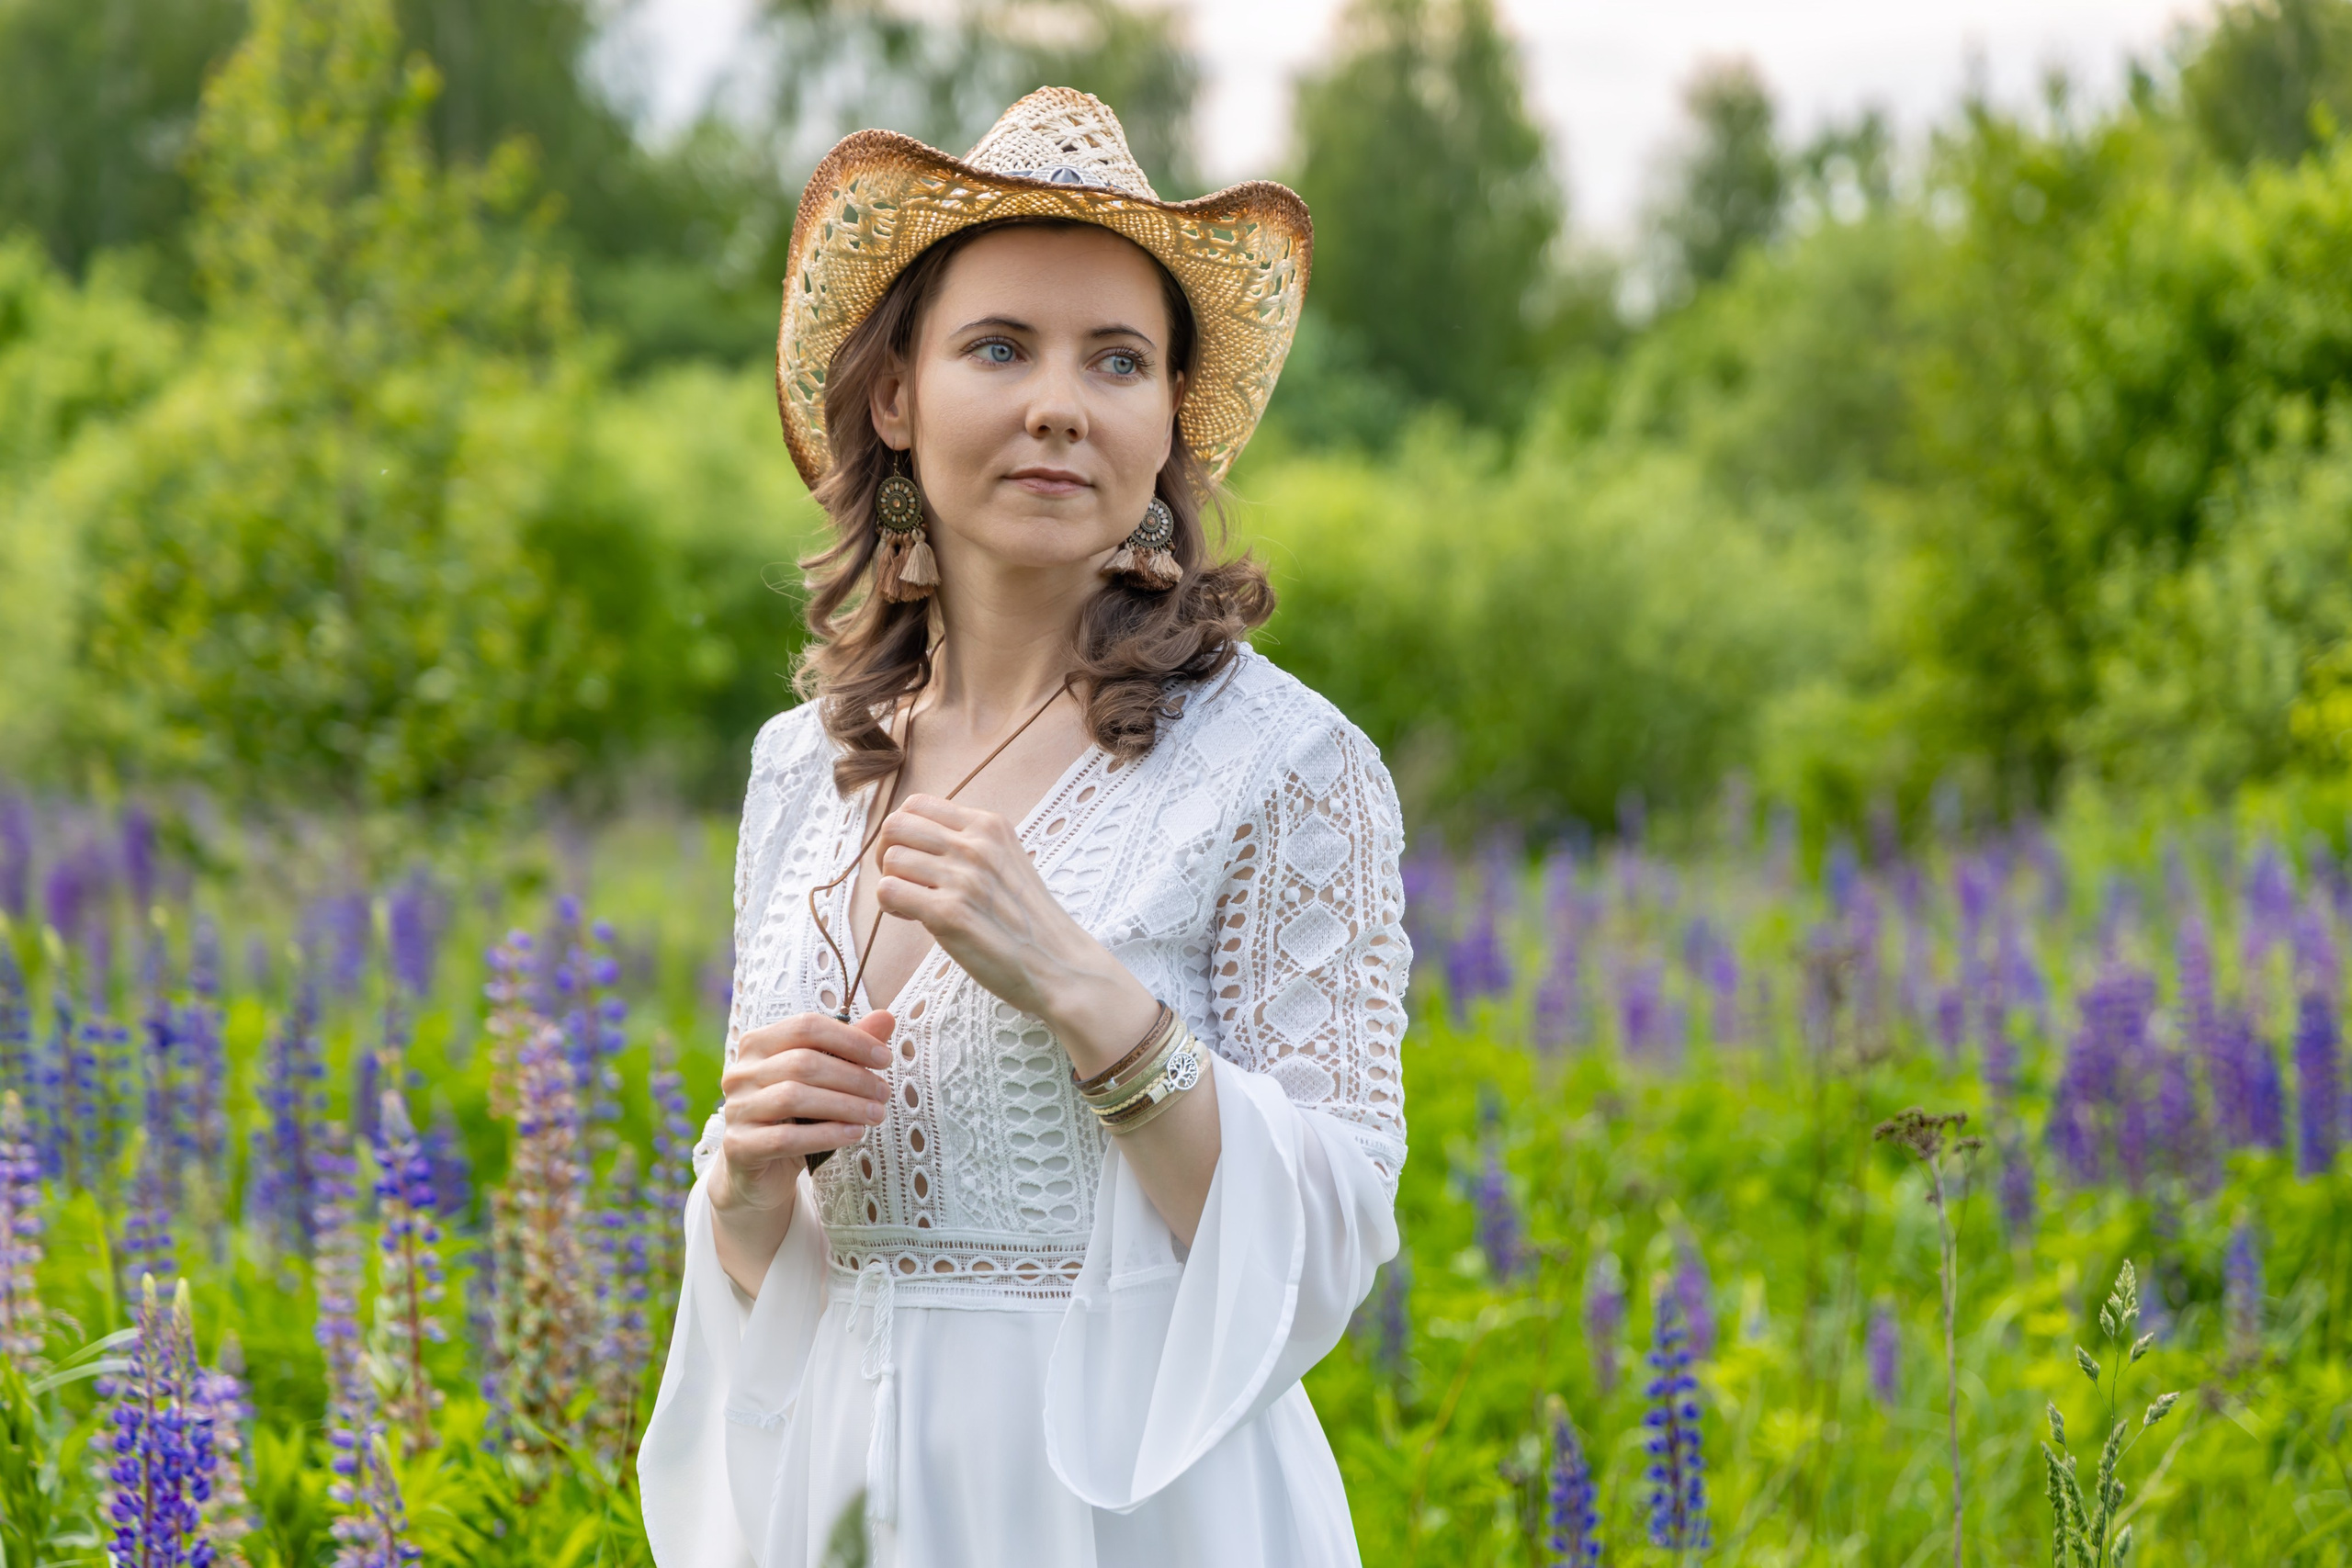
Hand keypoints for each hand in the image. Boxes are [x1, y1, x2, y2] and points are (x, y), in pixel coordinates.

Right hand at [713, 1009, 893, 1216]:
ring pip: (793, 1098)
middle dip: (852, 1076)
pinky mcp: (738, 1146)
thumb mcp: (823, 1082)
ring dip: (844, 1105)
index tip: (885, 1058)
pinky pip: (785, 1138)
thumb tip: (886, 1017)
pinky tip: (854, 1134)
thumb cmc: (796, 1119)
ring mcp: (736, 1109)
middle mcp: (740, 1073)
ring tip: (876, 1114)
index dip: (850, 1039)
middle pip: (802, 1062)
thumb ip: (848, 1049)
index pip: (806, 1027)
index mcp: (757, 1044)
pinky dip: (826, 1135)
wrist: (761, 1173)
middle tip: (884, 1093)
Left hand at [872, 796, 1154, 1076]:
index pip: (917, 804)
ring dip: (892, 883)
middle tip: (903, 880)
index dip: (904, 831)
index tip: (914, 857)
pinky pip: (889, 891)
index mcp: (989, 826)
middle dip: (887, 854)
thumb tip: (919, 841)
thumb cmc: (1030, 921)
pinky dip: (892, 907)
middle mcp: (975, 845)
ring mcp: (963, 877)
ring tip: (912, 904)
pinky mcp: (949, 913)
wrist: (1060, 965)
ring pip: (890, 859)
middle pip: (895, 826)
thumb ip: (971, 845)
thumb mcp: (1008, 861)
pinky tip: (913, 918)